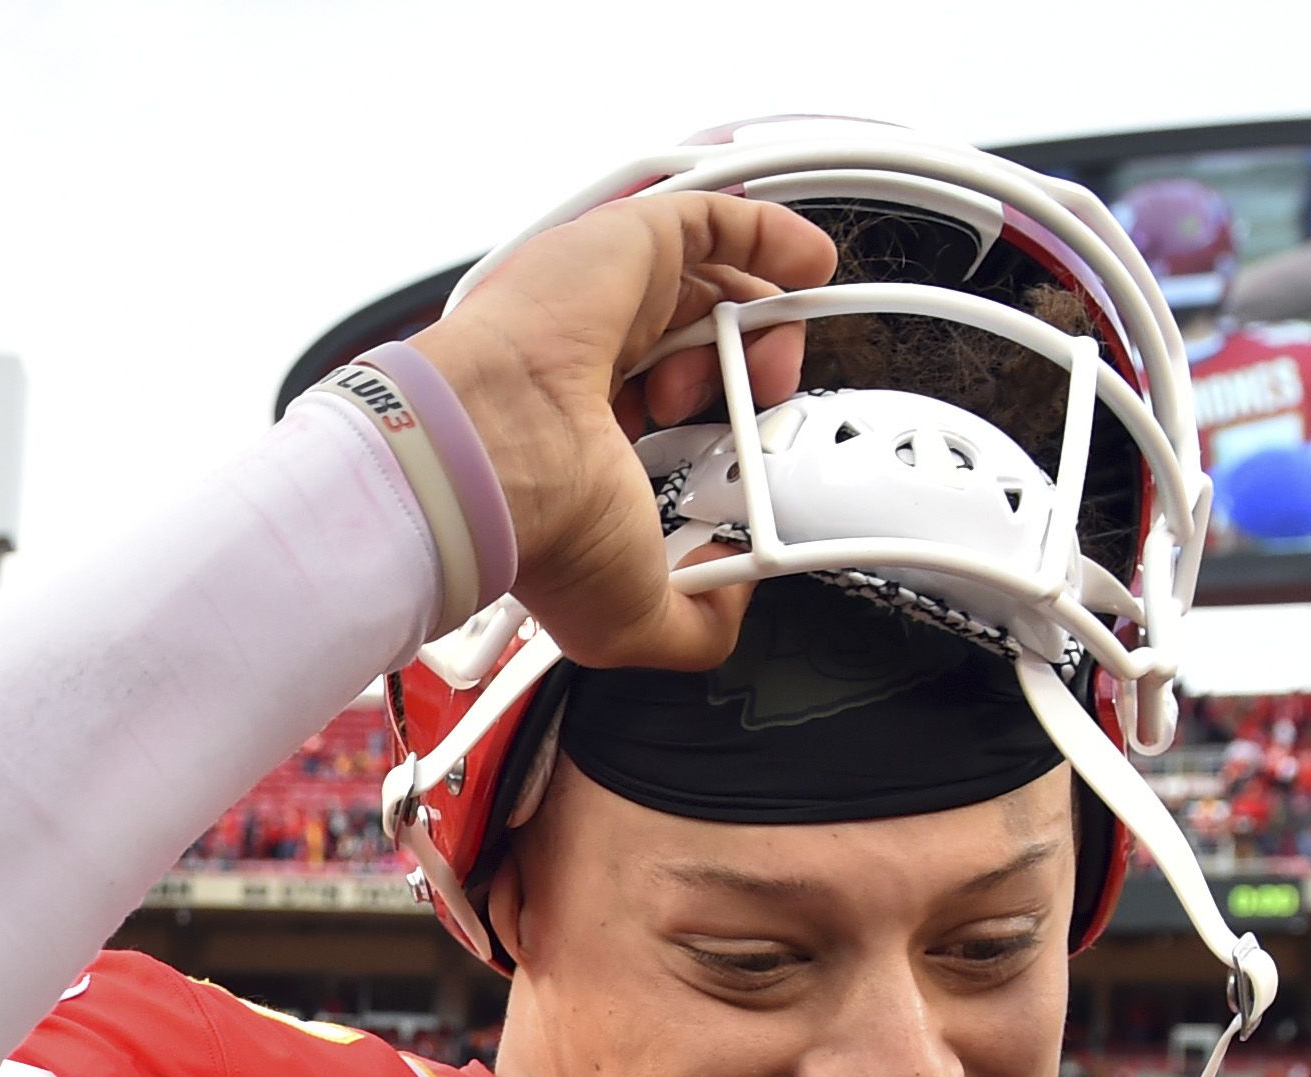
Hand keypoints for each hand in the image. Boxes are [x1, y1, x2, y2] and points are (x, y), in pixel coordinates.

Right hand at [408, 191, 834, 672]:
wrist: (498, 457)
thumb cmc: (542, 526)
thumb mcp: (634, 620)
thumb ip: (695, 625)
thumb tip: (731, 593)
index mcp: (577, 440)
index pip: (660, 417)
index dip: (717, 438)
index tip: (744, 470)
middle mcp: (588, 364)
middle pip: (695, 347)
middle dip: (746, 382)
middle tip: (762, 417)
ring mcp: (606, 301)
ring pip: (709, 287)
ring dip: (762, 323)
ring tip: (772, 370)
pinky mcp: (628, 246)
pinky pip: (715, 218)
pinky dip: (775, 237)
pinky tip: (812, 268)